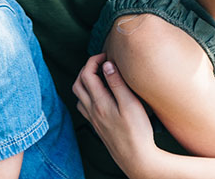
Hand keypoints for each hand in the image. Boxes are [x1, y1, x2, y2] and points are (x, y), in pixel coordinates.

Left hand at [73, 55, 157, 178]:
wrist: (136, 159)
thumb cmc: (137, 132)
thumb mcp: (130, 104)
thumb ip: (117, 83)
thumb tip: (106, 65)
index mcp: (99, 103)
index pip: (87, 74)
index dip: (94, 60)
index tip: (107, 55)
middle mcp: (92, 111)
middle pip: (78, 83)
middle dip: (87, 68)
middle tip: (102, 62)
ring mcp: (93, 120)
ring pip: (78, 96)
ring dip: (84, 82)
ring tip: (100, 76)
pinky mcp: (97, 127)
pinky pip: (84, 107)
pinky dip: (87, 96)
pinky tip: (100, 96)